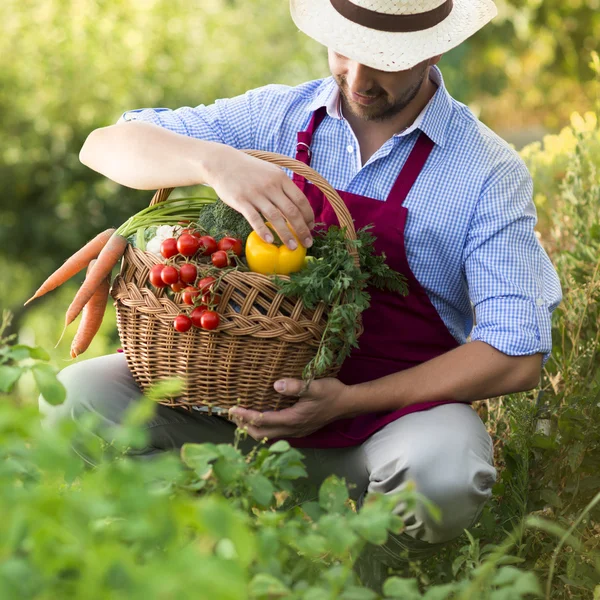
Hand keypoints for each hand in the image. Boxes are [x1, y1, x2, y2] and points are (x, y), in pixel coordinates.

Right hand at [205, 145, 314, 249]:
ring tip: (292, 247)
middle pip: (291, 211)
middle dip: (302, 230)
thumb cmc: (249, 170)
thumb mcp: (270, 172)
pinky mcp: (241, 201)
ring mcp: (255, 193)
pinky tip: (270, 241)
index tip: (311, 228)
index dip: (308, 216)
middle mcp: (270, 186)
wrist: (222, 163)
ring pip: (275, 217)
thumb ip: (283, 187)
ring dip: (286, 235)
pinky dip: (263, 230)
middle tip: (307, 243)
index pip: (300, 200)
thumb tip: (297, 205)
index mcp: (281, 178)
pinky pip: (254, 218)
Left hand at [228, 378, 348, 439]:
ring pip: (268, 435)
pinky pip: (276, 432)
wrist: (348, 404)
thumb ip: (296, 386)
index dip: (245, 416)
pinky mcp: (300, 429)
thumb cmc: (332, 393)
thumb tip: (276, 384)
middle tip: (231, 415)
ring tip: (241, 418)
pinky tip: (262, 418)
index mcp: (293, 419)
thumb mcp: (314, 386)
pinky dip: (264, 427)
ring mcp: (297, 431)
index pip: (263, 420)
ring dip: (253, 427)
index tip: (231, 409)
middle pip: (261, 433)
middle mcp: (293, 429)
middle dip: (244, 425)